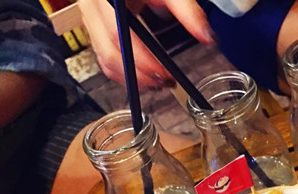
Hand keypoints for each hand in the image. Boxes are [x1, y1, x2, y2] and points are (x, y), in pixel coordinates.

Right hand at [78, 0, 214, 88]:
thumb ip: (188, 11)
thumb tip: (208, 38)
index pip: (120, 36)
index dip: (143, 61)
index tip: (166, 75)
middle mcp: (91, 7)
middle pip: (109, 53)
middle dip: (139, 76)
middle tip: (165, 82)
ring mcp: (88, 18)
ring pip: (104, 59)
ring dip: (130, 78)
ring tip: (157, 82)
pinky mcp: (92, 27)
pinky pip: (102, 56)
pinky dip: (122, 71)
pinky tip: (143, 75)